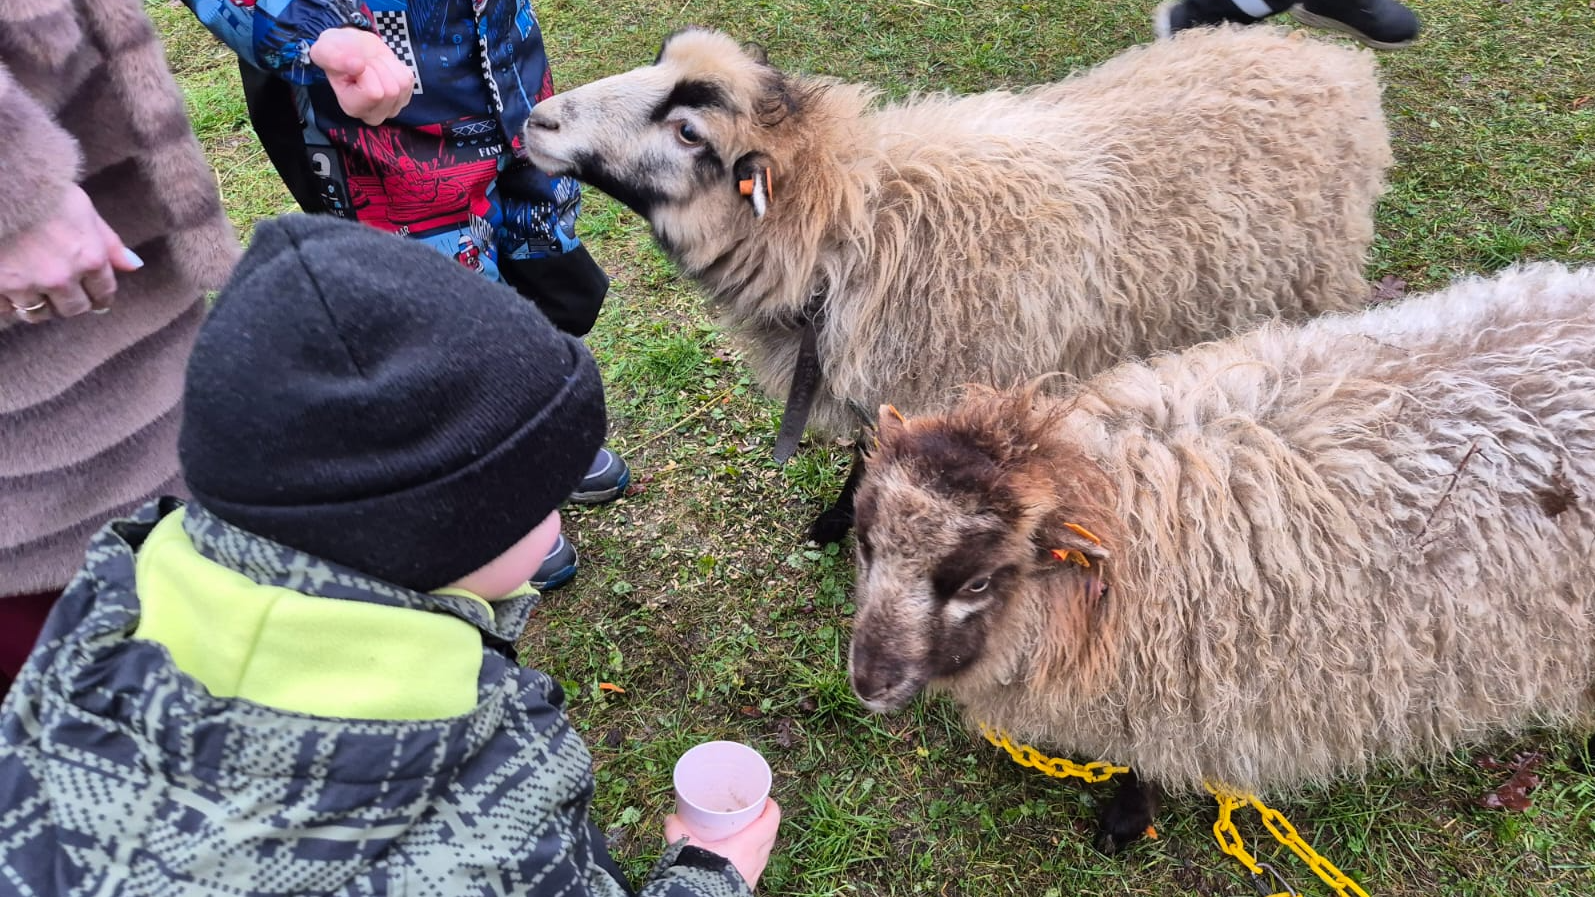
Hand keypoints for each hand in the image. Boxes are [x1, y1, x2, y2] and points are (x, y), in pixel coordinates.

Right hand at [0, 184, 140, 323]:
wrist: (0, 184)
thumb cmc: (44, 190)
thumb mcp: (84, 210)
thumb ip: (109, 242)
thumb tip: (134, 265)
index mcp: (89, 259)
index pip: (103, 293)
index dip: (99, 297)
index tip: (96, 299)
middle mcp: (61, 278)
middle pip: (73, 308)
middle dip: (71, 303)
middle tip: (65, 295)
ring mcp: (27, 284)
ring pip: (38, 313)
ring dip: (40, 306)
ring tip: (36, 293)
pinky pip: (6, 310)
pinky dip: (8, 304)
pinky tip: (9, 292)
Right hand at [309, 27, 413, 125]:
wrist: (351, 47)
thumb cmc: (337, 52)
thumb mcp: (325, 50)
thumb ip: (333, 58)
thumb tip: (357, 66)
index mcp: (352, 108)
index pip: (374, 93)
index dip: (367, 72)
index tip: (356, 66)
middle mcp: (373, 115)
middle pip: (391, 90)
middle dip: (378, 67)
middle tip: (365, 64)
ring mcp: (391, 108)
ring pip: (402, 83)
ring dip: (387, 65)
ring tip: (373, 65)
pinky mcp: (404, 97)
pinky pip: (409, 78)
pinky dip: (396, 66)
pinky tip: (382, 68)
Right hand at [664, 799, 781, 889]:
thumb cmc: (701, 874)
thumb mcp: (688, 847)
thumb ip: (677, 829)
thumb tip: (671, 818)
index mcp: (748, 845)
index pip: (771, 820)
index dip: (770, 806)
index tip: (764, 798)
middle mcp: (757, 859)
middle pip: (770, 833)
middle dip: (764, 820)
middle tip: (751, 811)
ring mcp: (754, 872)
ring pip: (764, 849)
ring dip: (759, 838)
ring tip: (745, 830)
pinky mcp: (748, 883)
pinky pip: (757, 863)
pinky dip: (753, 854)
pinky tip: (738, 853)